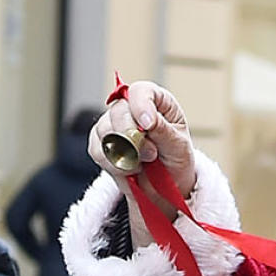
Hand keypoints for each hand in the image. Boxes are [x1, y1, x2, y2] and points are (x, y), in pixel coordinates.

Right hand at [93, 81, 196, 199]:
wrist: (165, 184)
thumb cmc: (176, 158)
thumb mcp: (178, 144)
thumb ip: (162, 130)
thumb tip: (146, 120)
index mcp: (156, 100)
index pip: (141, 91)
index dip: (141, 106)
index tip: (148, 125)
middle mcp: (131, 108)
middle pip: (118, 111)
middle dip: (133, 137)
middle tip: (151, 154)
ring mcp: (112, 124)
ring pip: (105, 131)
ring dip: (125, 153)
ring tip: (143, 163)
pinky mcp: (100, 143)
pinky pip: (97, 150)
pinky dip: (113, 164)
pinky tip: (130, 168)